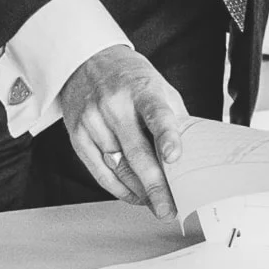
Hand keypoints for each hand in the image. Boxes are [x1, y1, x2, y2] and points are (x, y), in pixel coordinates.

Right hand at [59, 46, 188, 218]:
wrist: (87, 60)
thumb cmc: (131, 77)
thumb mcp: (159, 85)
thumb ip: (174, 116)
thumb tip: (191, 152)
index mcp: (141, 88)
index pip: (156, 113)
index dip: (167, 136)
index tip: (175, 158)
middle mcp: (114, 105)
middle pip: (136, 151)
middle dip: (154, 184)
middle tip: (168, 208)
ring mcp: (93, 121)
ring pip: (117, 167)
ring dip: (138, 191)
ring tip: (157, 205)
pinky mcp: (77, 136)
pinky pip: (99, 171)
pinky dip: (118, 188)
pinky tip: (134, 196)